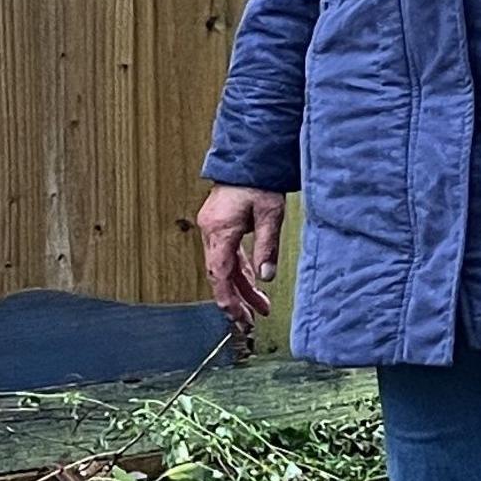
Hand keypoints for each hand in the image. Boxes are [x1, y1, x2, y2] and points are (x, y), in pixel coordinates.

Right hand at [196, 184, 286, 327]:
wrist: (248, 156)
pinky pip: (226, 256)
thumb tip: (265, 277)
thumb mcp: (270, 214)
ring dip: (240, 289)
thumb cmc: (259, 181)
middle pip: (219, 276)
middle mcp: (210, 231)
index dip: (228, 299)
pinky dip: (239, 273)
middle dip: (235, 301)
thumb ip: (266, 246)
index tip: (238, 317)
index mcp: (220, 230)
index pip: (219, 274)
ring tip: (259, 308)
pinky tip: (252, 286)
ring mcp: (212, 229)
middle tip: (249, 323)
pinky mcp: (218, 227)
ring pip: (223, 268)